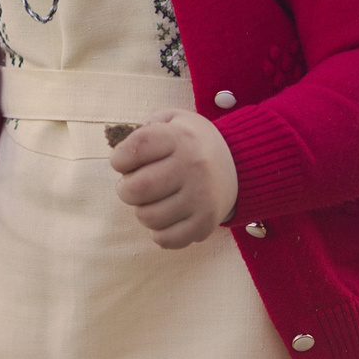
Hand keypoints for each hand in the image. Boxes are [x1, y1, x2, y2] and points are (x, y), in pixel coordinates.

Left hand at [110, 108, 239, 248]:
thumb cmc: (192, 142)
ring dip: (141, 211)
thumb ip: (144, 126)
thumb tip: (121, 151)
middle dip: (125, 190)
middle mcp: (193, 166)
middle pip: (138, 188)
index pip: (136, 148)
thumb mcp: (173, 119)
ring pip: (148, 217)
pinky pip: (167, 239)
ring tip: (151, 201)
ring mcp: (202, 196)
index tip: (121, 162)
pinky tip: (165, 218)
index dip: (119, 158)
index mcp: (181, 137)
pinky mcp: (207, 222)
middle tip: (132, 186)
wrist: (239, 164)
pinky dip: (158, 232)